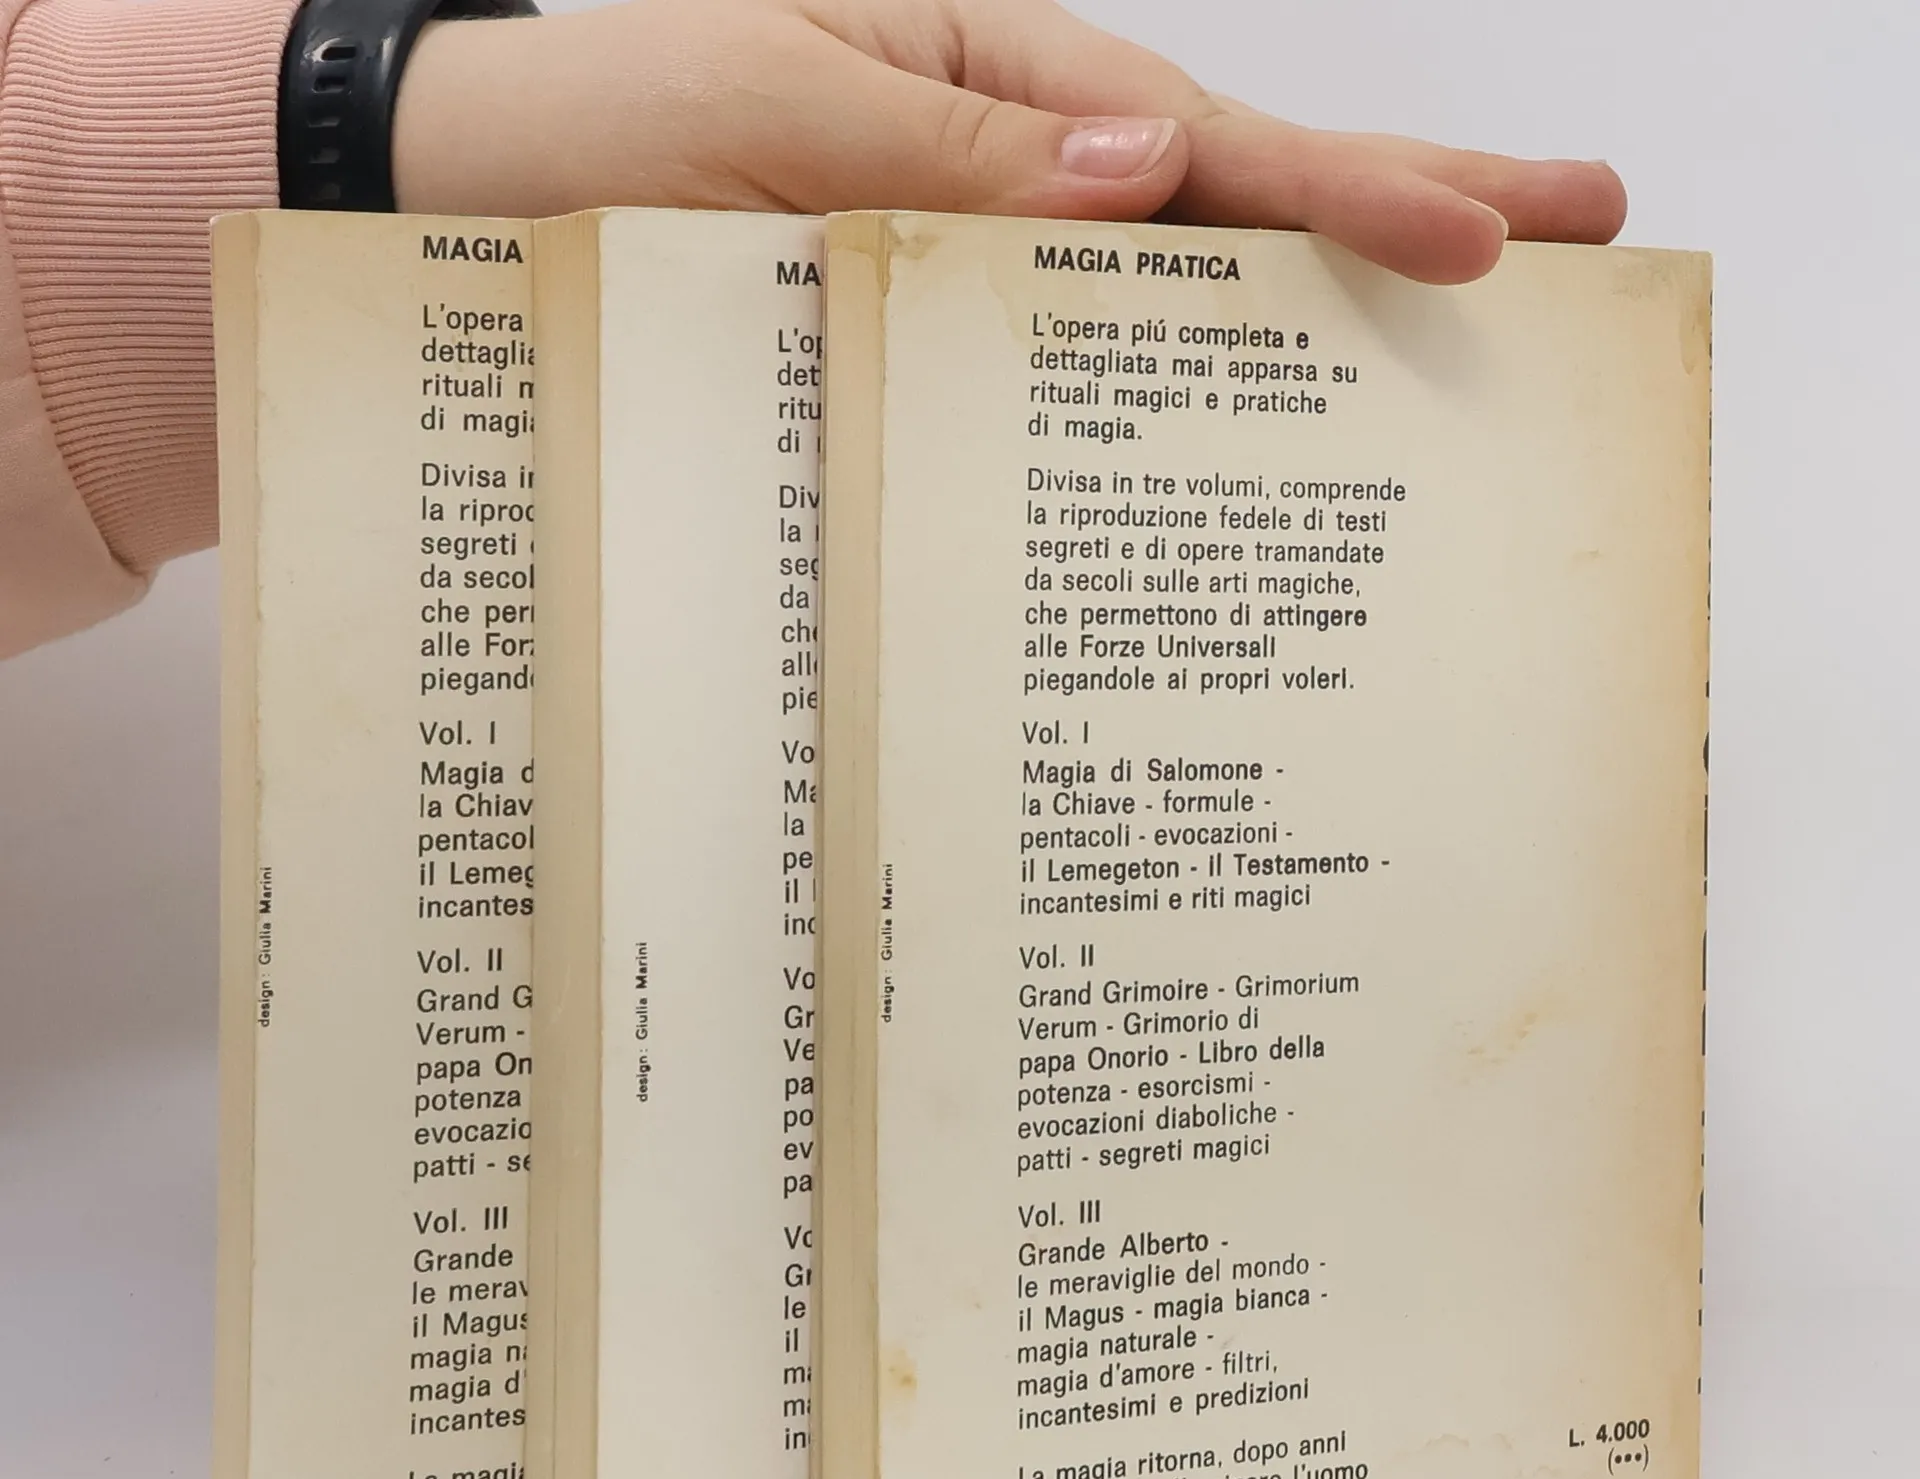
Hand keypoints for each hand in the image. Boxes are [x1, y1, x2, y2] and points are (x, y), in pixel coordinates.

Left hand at [395, 0, 1625, 283]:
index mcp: (975, 78)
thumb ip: (948, 152)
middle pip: (1225, 196)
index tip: (1479, 234)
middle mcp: (998, 163)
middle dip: (1399, 212)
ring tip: (1469, 325)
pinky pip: (1066, 367)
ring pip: (1166, 289)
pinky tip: (1253, 429)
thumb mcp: (759, 109)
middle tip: (1575, 233)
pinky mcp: (930, 337)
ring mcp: (976, 255)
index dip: (1337, 191)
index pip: (1191, 140)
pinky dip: (1164, 401)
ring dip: (1309, 313)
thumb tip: (1138, 175)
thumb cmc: (589, 138)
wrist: (456, 207)